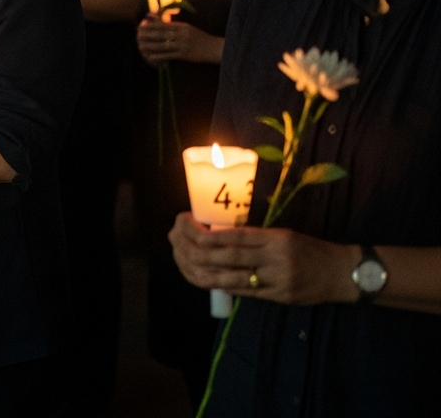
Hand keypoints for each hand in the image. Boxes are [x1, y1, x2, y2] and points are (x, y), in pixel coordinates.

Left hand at [138, 18, 223, 65]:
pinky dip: (159, 56)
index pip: (163, 25)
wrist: (214, 48)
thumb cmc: (200, 38)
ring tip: (140, 46)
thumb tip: (162, 22)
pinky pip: (168, 55)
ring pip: (163, 45)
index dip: (151, 26)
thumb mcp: (188, 29)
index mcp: (182, 26)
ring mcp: (183, 44)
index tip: (141, 26)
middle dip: (147, 35)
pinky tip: (150, 57)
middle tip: (137, 36)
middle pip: (161, 34)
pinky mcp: (184, 54)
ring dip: (150, 46)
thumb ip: (175, 26)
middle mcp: (182, 34)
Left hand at [168, 212, 359, 305]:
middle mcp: (276, 257)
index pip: (237, 235)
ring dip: (208, 274)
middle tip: (182, 247)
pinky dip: (227, 287)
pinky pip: (247, 292)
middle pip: (230, 256)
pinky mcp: (280, 296)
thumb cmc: (311, 250)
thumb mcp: (286, 235)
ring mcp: (278, 279)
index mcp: (277, 238)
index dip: (211, 234)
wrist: (343, 272)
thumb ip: (257, 237)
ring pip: (234, 277)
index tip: (191, 229)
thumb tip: (221, 235)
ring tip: (190, 268)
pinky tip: (211, 283)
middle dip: (202, 253)